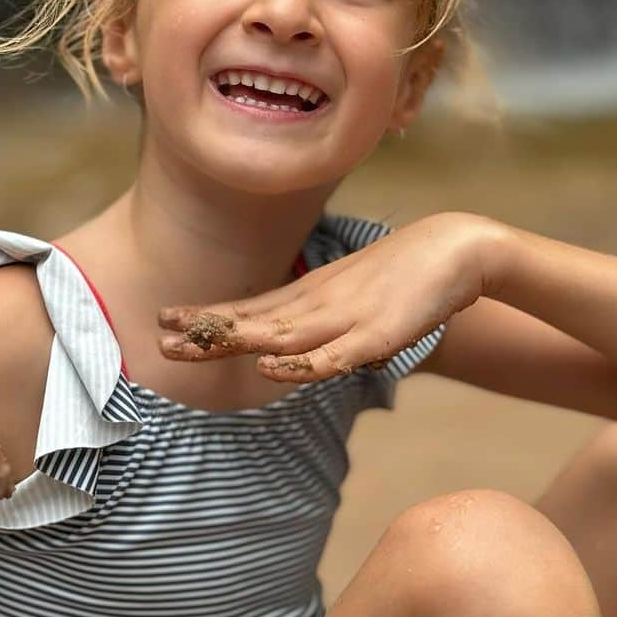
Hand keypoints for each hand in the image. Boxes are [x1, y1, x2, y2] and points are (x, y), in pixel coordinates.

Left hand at [158, 213, 505, 381]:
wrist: (456, 248)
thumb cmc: (403, 274)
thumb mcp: (353, 296)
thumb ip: (323, 318)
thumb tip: (296, 341)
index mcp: (312, 295)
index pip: (252, 308)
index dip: (210, 316)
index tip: (166, 319)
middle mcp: (319, 304)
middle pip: (256, 320)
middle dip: (208, 330)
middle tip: (160, 337)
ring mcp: (346, 318)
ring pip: (281, 336)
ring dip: (236, 341)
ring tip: (194, 345)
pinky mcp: (377, 335)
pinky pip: (333, 356)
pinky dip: (300, 364)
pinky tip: (271, 367)